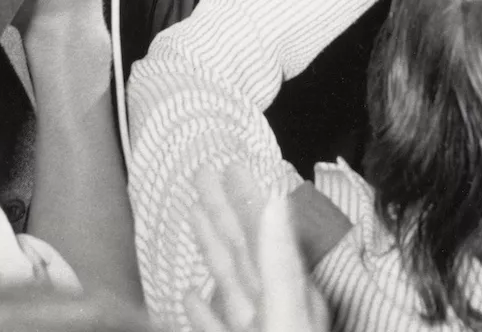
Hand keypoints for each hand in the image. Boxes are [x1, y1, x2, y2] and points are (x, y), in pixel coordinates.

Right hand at [186, 163, 328, 331]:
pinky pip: (218, 325)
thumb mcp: (286, 313)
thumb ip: (279, 262)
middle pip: (244, 250)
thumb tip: (276, 201)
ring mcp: (257, 330)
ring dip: (212, 246)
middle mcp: (276, 307)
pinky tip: (190, 293)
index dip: (248, 198)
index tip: (231, 165)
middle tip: (203, 173)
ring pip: (231, 281)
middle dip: (223, 210)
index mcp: (292, 294)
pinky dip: (203, 309)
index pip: (265, 233)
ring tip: (194, 211)